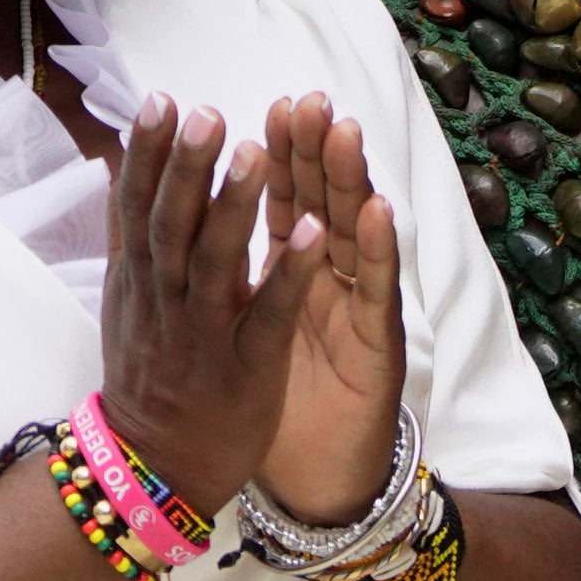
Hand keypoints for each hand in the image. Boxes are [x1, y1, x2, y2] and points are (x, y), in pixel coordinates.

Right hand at [94, 102, 327, 521]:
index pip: (137, 207)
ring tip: (257, 152)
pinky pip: (269, 315)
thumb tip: (112, 164)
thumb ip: (127, 235)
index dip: (148, 155)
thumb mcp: (125, 301)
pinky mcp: (245, 366)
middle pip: (170, 225)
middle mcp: (164, 301)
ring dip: (235, 206)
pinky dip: (290, 273)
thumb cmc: (152, 375)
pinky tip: (312, 232)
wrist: (155, 467)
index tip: (162, 100)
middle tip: (205, 111)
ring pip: (215, 263)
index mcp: (139, 281)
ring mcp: (202, 334)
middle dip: (187, 167)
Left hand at [255, 98, 411, 524]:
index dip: (282, 155)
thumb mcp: (241, 336)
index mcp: (290, 281)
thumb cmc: (265, 407)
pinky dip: (383, 251)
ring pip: (355, 235)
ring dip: (348, 181)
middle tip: (311, 99)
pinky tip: (384, 210)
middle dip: (315, 149)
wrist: (314, 481)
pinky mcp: (381, 349)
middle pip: (323, 204)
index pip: (287, 203)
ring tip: (341, 131)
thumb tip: (196, 223)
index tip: (272, 104)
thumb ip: (235, 281)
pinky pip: (379, 293)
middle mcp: (330, 287)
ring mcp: (357, 313)